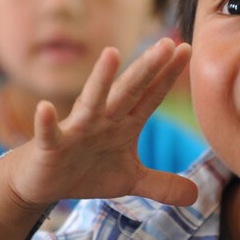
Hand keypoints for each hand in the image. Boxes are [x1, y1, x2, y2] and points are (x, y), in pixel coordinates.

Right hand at [0, 38, 199, 212]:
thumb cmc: (86, 171)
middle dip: (147, 69)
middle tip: (167, 44)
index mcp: (123, 124)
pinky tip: (45, 108)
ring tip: (112, 53)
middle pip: (128, 91)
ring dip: (101, 79)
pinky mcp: (51, 147)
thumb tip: (196, 195)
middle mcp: (102, 120)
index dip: (167, 76)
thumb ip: (161, 185)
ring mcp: (76, 131)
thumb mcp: (129, 181)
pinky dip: (46, 122)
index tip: (187, 50)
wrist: (43, 182)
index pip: (150, 96)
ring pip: (91, 102)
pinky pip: (49, 133)